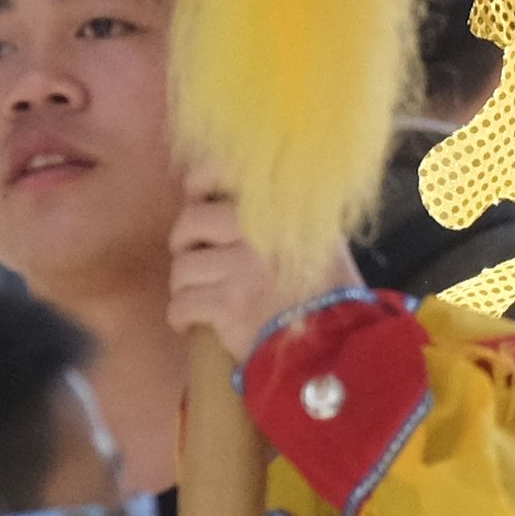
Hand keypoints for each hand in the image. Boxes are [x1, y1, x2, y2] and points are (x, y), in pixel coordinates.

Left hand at [168, 186, 341, 357]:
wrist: (333, 343)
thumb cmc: (325, 292)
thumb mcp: (317, 237)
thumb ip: (281, 214)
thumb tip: (219, 196)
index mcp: (282, 207)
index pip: (225, 172)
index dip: (200, 181)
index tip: (196, 196)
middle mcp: (261, 229)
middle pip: (190, 221)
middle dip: (185, 244)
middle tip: (196, 260)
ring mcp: (243, 266)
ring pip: (182, 267)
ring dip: (184, 286)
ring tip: (200, 296)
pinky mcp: (227, 303)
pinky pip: (181, 303)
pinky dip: (181, 317)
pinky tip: (192, 323)